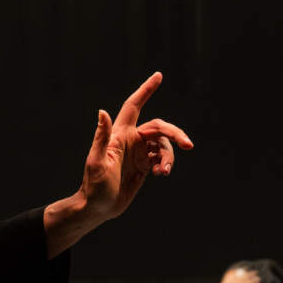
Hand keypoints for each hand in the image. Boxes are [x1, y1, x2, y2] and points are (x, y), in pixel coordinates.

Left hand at [75, 73, 193, 223]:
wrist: (99, 207)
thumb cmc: (94, 185)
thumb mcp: (96, 162)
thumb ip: (101, 137)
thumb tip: (102, 111)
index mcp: (120, 134)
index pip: (134, 106)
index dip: (146, 90)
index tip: (158, 75)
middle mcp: (131, 140)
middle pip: (159, 127)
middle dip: (174, 133)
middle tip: (187, 145)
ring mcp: (139, 152)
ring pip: (164, 145)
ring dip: (169, 156)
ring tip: (164, 172)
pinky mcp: (144, 165)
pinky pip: (162, 157)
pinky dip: (166, 164)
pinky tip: (162, 174)